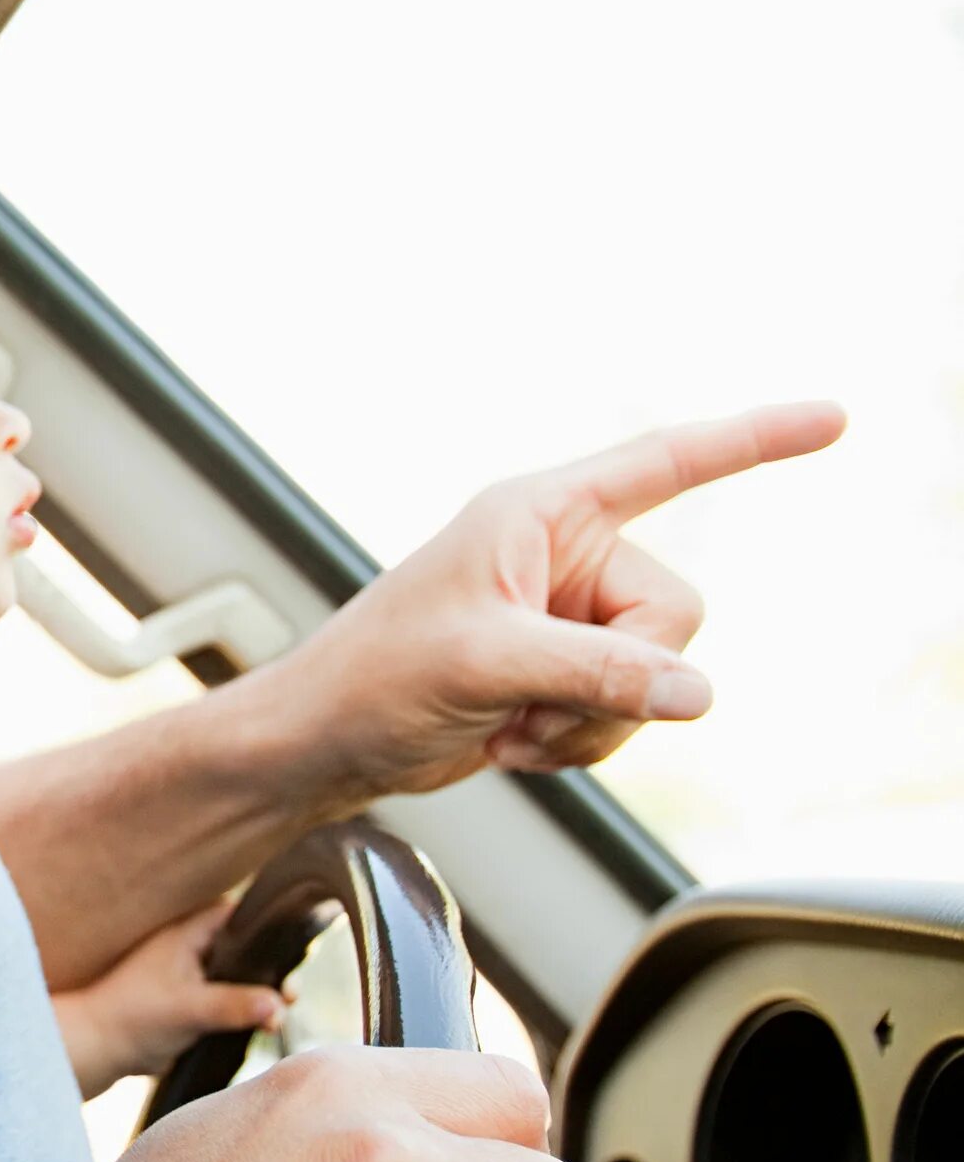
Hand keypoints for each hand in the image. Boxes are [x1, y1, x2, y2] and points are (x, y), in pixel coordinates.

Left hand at [51, 900, 283, 1095]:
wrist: (101, 1049)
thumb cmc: (134, 1018)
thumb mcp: (189, 1010)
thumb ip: (234, 1005)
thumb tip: (279, 1005)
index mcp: (187, 932)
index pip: (239, 912)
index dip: (269, 923)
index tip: (298, 942)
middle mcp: (193, 947)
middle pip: (246, 945)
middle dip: (272, 965)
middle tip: (291, 991)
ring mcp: (194, 974)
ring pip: (241, 973)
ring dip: (261, 989)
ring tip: (284, 1008)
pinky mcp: (194, 1000)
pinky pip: (231, 995)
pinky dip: (248, 1005)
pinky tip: (267, 1021)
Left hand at [254, 400, 844, 797]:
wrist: (328, 742)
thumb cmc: (371, 677)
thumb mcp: (484, 665)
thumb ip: (596, 671)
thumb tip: (697, 692)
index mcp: (538, 515)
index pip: (666, 466)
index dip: (753, 441)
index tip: (832, 419)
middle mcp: (562, 555)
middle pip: (675, 615)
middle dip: (618, 676)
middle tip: (528, 698)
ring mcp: (568, 617)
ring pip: (659, 676)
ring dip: (591, 721)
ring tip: (509, 720)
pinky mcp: (566, 671)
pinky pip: (628, 713)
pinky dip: (577, 741)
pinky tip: (511, 738)